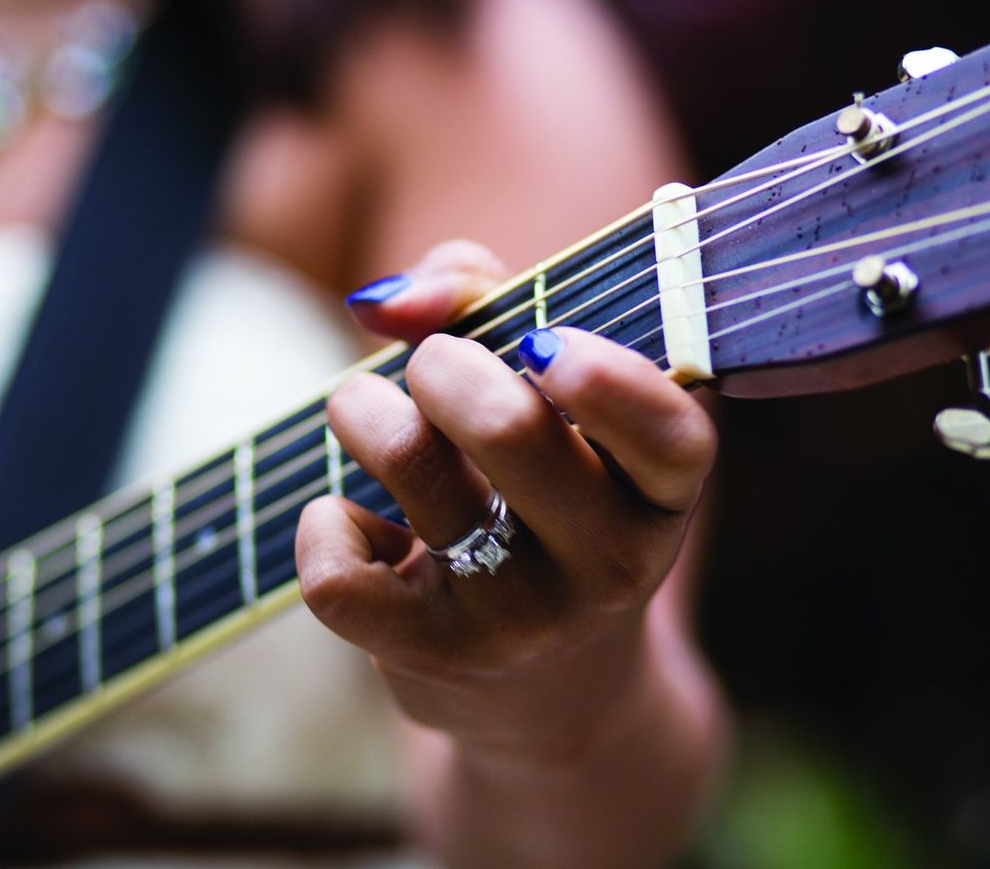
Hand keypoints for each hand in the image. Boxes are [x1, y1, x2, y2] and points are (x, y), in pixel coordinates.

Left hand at [296, 241, 716, 759]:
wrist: (549, 689)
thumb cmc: (544, 495)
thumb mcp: (552, 397)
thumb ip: (484, 300)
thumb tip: (380, 302)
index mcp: (661, 490)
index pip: (667, 435)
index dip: (604, 378)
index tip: (539, 343)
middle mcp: (608, 562)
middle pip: (508, 426)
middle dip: (438, 361)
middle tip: (430, 367)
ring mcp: (522, 619)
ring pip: (410, 461)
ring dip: (362, 406)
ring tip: (364, 411)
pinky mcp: (435, 658)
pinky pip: (338, 572)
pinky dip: (323, 524)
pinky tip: (354, 523)